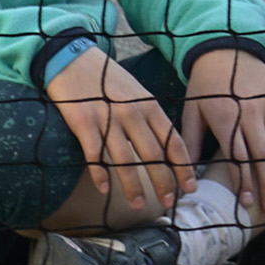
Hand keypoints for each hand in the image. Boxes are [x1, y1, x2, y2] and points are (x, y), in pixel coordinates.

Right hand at [43, 47, 184, 234]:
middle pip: (153, 154)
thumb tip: (165, 147)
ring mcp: (108, 118)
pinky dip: (101, 173)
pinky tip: (105, 190)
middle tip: (169, 202)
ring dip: (133, 185)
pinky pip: (95, 153)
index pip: (173, 141)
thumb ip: (150, 118)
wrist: (74, 60)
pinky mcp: (83, 122)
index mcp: (150, 106)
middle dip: (163, 181)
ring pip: (125, 158)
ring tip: (140, 204)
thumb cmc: (108, 81)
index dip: (183, 166)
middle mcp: (134, 113)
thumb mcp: (137, 94)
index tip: (190, 187)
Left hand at [183, 45, 264, 194]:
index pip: (238, 158)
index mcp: (226, 120)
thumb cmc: (204, 88)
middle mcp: (251, 113)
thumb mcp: (190, 114)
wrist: (223, 51)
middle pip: (264, 155)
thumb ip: (192, 145)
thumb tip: (189, 177)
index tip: (248, 204)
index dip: (244, 182)